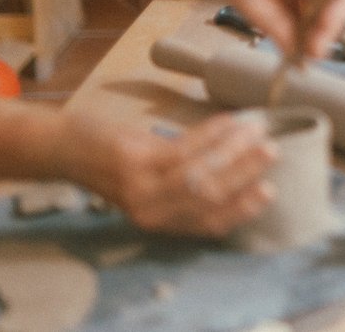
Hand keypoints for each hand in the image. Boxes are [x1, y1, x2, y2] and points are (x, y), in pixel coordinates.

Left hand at [57, 109, 275, 235]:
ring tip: (256, 129)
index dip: (242, 209)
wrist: (72, 150)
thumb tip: (241, 168)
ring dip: (234, 148)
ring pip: (201, 171)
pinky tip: (229, 120)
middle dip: (245, 173)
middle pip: (209, 195)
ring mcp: (142, 187)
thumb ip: (190, 186)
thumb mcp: (155, 185)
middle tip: (272, 151)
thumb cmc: (120, 165)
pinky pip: (185, 147)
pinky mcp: (136, 161)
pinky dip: (212, 132)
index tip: (269, 191)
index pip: (209, 223)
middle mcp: (151, 211)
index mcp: (159, 221)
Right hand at [195, 0, 344, 56]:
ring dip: (330, 24)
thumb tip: (294, 53)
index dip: (300, 36)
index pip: (297, 11)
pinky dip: (339, 5)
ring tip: (318, 45)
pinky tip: (326, 24)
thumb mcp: (252, 1)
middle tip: (312, 55)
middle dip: (317, 34)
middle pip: (318, 6)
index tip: (300, 60)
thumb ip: (276, 26)